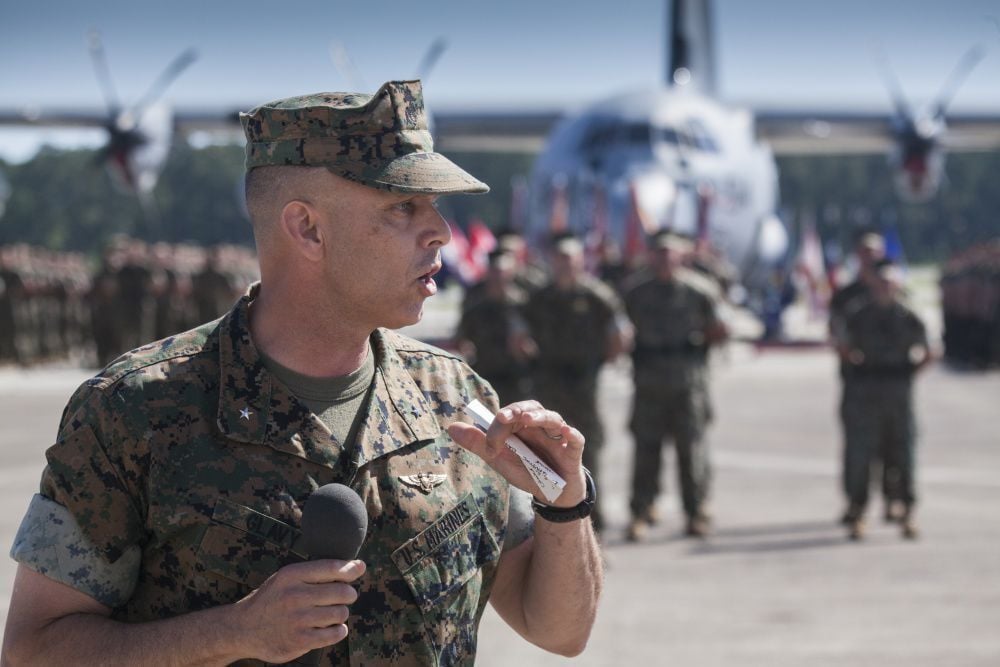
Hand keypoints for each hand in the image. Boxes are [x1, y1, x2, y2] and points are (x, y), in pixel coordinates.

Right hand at [231, 558, 365, 662]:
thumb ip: (321, 571)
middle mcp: (295, 596)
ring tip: (328, 613)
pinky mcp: (300, 641)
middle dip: (347, 594)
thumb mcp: (288, 577)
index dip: (351, 568)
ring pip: (341, 613)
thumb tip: (360, 566)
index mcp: (291, 575)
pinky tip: (329, 627)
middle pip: (343, 592)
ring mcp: (297, 620)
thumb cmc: (273, 598)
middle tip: (341, 597)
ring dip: (340, 614)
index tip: (358, 568)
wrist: (243, 629)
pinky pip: (335, 634)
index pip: (333, 568)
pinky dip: (338, 631)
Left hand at [448, 400, 586, 507]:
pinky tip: (566, 432)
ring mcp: (558, 437)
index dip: (498, 425)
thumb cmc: (527, 470)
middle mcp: (540, 426)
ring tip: (528, 419)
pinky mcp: (573, 451)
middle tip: (503, 417)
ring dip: (540, 417)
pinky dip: (572, 434)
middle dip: (517, 411)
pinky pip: (576, 439)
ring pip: (552, 419)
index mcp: (521, 425)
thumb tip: (451, 427)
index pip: (510, 415)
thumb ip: (478, 444)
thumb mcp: (500, 459)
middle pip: (531, 408)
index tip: (489, 445)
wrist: (553, 495)